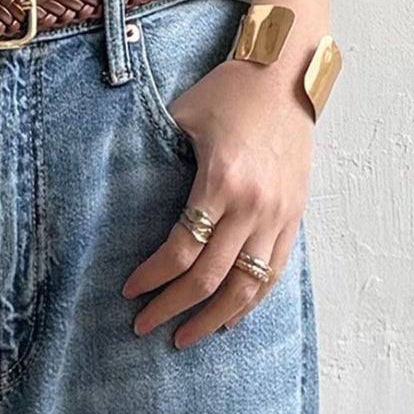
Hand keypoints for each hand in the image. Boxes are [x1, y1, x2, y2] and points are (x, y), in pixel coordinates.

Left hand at [120, 55, 315, 348]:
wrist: (285, 76)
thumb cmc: (228, 91)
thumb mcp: (182, 115)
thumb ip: (157, 154)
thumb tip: (119, 185)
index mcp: (222, 179)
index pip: (183, 248)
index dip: (154, 275)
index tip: (129, 291)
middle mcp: (254, 205)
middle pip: (211, 277)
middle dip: (174, 307)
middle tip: (145, 326)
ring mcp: (279, 215)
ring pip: (247, 287)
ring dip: (214, 318)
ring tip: (185, 337)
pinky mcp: (295, 217)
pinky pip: (273, 273)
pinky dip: (251, 302)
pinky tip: (229, 318)